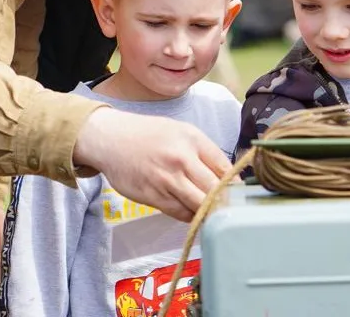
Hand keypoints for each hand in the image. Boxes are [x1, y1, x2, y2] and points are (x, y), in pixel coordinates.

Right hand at [72, 108, 231, 221]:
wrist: (110, 139)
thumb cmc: (148, 135)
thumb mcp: (181, 132)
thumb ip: (205, 153)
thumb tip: (230, 178)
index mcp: (193, 140)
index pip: (225, 168)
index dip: (236, 185)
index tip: (239, 195)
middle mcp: (181, 159)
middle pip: (215, 190)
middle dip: (225, 203)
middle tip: (231, 211)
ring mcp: (166, 179)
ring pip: (199, 205)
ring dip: (208, 213)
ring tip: (214, 216)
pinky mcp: (152, 195)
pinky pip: (179, 212)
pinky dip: (189, 216)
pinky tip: (191, 213)